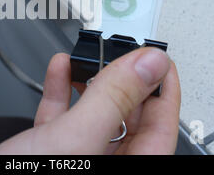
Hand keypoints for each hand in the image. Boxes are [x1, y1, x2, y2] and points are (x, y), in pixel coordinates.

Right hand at [0, 48, 180, 154]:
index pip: (162, 131)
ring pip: (95, 115)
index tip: (158, 60)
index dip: (163, 91)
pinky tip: (60, 69)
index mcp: (127, 172)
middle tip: (119, 51)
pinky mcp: (50, 152)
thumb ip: (113, 100)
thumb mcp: (75, 139)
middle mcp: (105, 168)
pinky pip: (64, 117)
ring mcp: (78, 161)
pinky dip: (61, 90)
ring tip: (88, 56)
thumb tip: (150, 65)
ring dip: (89, 81)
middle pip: (128, 119)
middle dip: (122, 80)